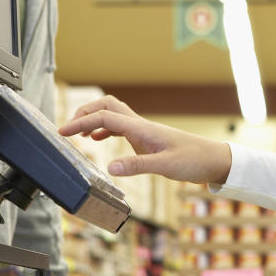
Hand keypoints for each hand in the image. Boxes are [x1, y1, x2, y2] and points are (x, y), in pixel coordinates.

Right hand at [58, 95, 231, 183]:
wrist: (213, 160)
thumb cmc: (194, 161)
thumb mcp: (165, 166)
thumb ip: (137, 166)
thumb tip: (110, 169)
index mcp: (141, 128)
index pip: (103, 117)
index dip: (79, 122)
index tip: (62, 132)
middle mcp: (140, 125)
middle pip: (105, 106)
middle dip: (84, 113)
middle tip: (68, 129)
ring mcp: (144, 131)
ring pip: (112, 115)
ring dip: (93, 120)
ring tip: (78, 134)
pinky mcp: (147, 139)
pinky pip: (121, 127)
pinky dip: (105, 129)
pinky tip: (98, 140)